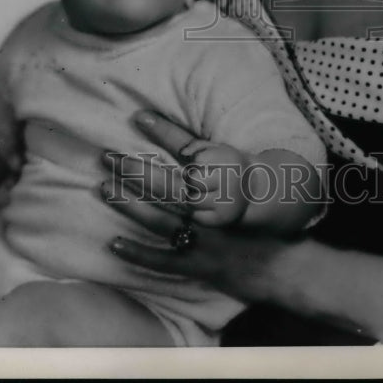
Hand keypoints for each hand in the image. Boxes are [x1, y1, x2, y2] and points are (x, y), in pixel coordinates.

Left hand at [100, 110, 303, 302]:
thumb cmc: (250, 211)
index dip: (163, 132)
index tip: (137, 116)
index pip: (188, 152)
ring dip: (130, 204)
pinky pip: (164, 260)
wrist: (279, 260)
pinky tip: (113, 243)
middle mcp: (212, 208)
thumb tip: (168, 131)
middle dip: (135, 168)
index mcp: (222, 181)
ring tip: (103, 188)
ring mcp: (205, 239)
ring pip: (162, 219)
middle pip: (168, 184)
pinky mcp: (198, 266)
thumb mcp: (231, 173)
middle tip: (106, 156)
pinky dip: (138, 253)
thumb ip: (198, 152)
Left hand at [180, 139, 248, 226]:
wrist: (252, 188)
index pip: (197, 159)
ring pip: (191, 200)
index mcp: (230, 161)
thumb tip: (182, 154)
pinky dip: (196, 210)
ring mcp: (226, 202)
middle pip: (192, 179)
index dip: (195, 161)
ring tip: (204, 191)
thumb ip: (197, 146)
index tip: (203, 163)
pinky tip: (207, 204)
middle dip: (191, 178)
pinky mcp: (222, 219)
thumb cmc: (228, 165)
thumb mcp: (217, 149)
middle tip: (201, 178)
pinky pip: (195, 216)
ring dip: (192, 195)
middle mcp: (230, 182)